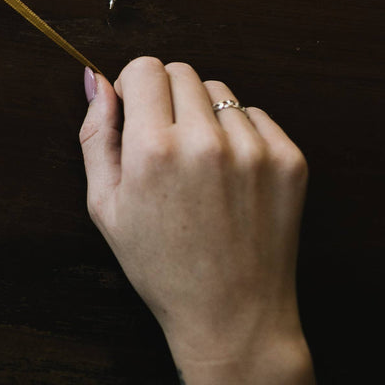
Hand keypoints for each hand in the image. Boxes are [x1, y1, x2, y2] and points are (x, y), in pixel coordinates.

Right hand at [79, 57, 317, 384]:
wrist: (233, 316)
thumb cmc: (161, 266)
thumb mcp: (105, 206)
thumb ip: (96, 136)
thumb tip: (95, 79)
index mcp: (154, 150)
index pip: (145, 68)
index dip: (135, 87)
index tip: (136, 114)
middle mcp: (206, 141)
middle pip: (182, 72)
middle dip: (167, 97)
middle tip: (166, 142)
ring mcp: (254, 150)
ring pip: (219, 93)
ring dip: (205, 115)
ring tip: (201, 166)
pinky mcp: (289, 161)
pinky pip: (256, 116)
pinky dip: (241, 134)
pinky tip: (231, 177)